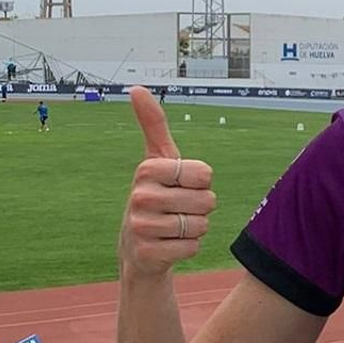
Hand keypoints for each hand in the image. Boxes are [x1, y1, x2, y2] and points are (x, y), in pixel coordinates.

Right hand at [119, 86, 216, 277]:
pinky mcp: (148, 254)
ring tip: (174, 226)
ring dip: (195, 228)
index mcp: (147, 170)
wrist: (138, 248)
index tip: (181, 185)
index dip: (202, 182)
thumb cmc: (156, 196)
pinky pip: (192, 247)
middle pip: (207, 201)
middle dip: (200, 207)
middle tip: (178, 209)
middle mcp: (140, 196)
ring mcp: (141, 227)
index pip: (205, 174)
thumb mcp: (157, 160)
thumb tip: (137, 88)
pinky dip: (189, 248)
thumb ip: (153, 125)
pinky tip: (170, 245)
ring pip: (201, 225)